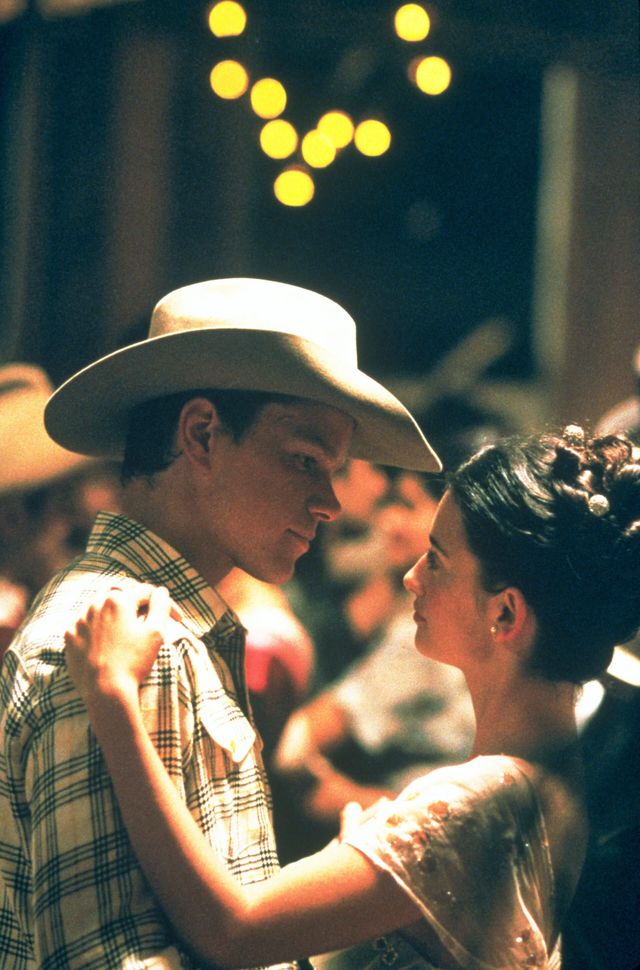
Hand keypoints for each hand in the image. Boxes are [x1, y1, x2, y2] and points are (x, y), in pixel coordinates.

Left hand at [64, 584, 175, 704]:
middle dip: (134, 600)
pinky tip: (104, 639)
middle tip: (146, 613)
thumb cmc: (134, 661)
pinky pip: (83, 624)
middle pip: (118, 592)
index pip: (145, 592)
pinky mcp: (69, 638)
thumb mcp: (155, 632)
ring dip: (113, 611)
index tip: (177, 619)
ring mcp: (78, 621)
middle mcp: (94, 604)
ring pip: (97, 606)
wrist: (105, 691)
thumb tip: (161, 592)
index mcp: (118, 600)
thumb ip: (160, 606)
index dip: (163, 603)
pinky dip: (95, 626)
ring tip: (125, 625)